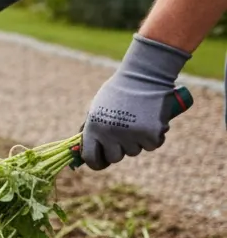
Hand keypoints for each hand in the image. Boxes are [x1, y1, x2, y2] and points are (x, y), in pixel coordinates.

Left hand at [80, 34, 190, 169]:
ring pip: (134, 151)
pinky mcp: (152, 134)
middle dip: (120, 149)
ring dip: (137, 141)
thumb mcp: (96, 108)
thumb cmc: (118, 90)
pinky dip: (154, 137)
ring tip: (138, 120)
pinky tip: (152, 121)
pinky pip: (152, 145)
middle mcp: (111, 135)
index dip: (96, 162)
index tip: (102, 161)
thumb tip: (84, 149)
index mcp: (94, 128)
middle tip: (125, 133)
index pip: (91, 158)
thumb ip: (90, 128)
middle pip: (115, 158)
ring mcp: (132, 136)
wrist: (144, 75)